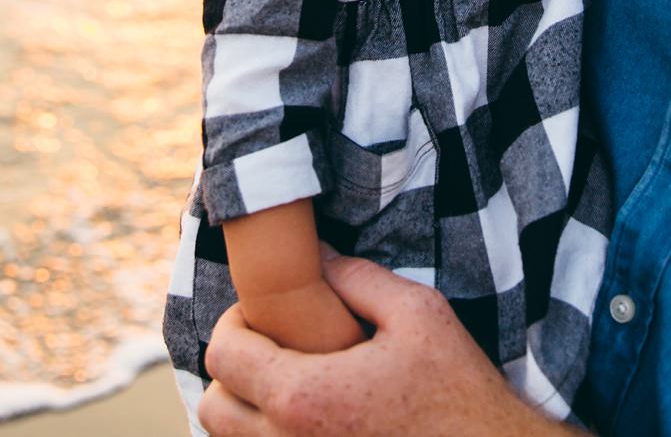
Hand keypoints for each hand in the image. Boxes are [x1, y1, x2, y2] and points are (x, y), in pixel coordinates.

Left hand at [198, 252, 572, 436]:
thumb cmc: (458, 388)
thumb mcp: (418, 314)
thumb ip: (356, 278)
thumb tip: (314, 253)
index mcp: (305, 395)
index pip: (223, 353)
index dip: (234, 322)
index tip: (264, 313)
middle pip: (212, 407)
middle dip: (231, 369)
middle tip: (271, 347)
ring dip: (245, 408)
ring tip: (287, 381)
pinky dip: (267, 435)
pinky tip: (308, 415)